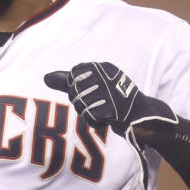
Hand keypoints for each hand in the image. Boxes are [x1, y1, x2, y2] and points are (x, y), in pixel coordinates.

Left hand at [43, 62, 175, 133]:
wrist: (144, 117)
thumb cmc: (114, 100)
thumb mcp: (92, 86)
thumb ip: (67, 81)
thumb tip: (45, 77)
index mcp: (103, 67)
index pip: (73, 76)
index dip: (79, 88)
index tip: (95, 91)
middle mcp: (108, 76)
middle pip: (74, 92)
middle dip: (84, 103)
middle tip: (102, 103)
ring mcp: (112, 92)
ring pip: (80, 106)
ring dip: (90, 113)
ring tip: (106, 110)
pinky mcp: (115, 109)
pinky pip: (90, 118)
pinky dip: (96, 122)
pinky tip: (109, 118)